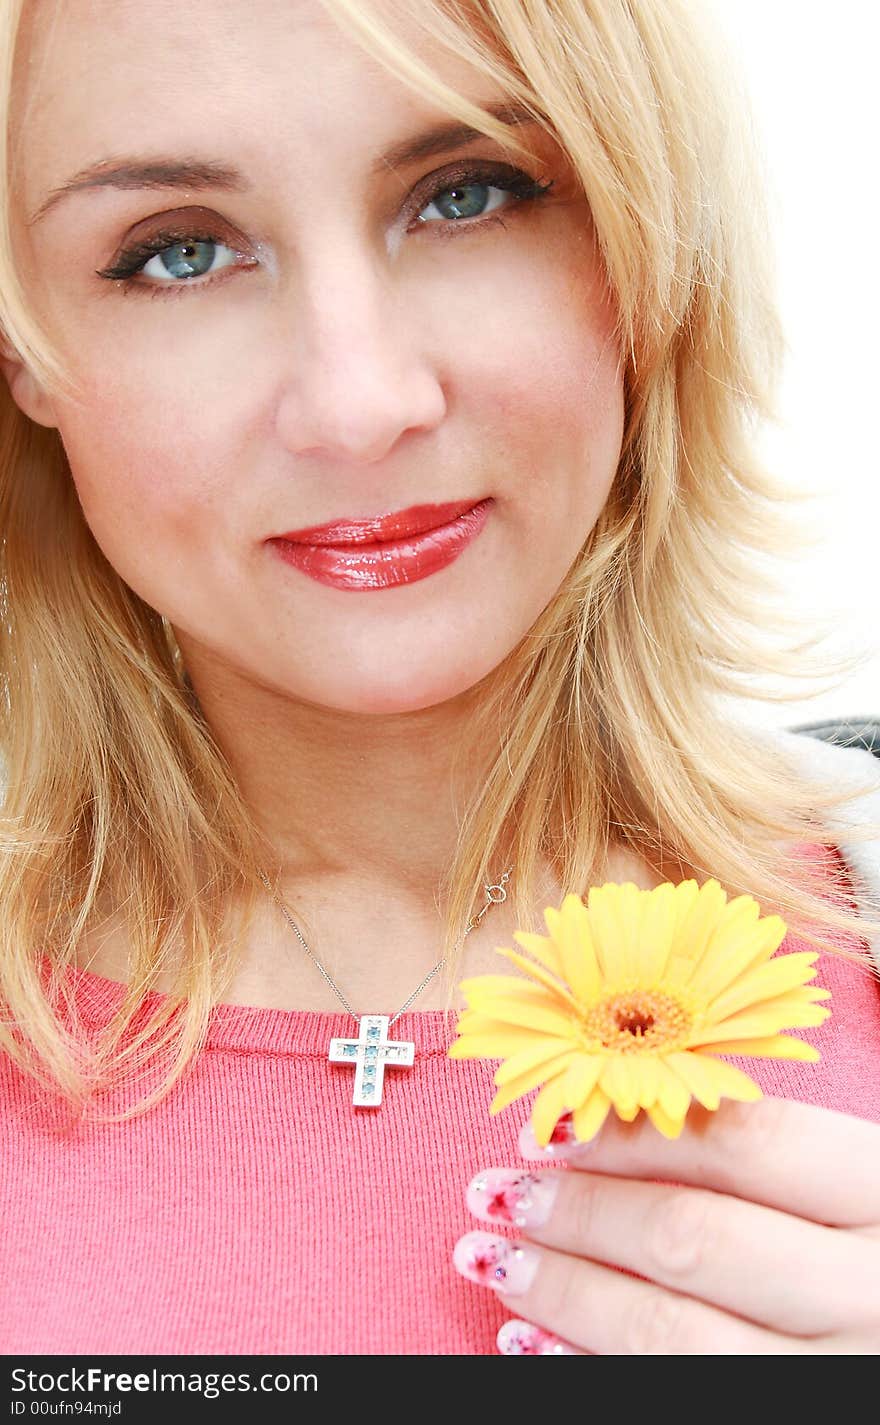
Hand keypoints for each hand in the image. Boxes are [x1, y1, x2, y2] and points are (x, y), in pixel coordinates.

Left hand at [452, 1097, 879, 1353]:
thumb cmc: (866, 1260)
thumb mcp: (849, 1194)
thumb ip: (759, 1161)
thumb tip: (604, 1120)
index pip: (746, 1143)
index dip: (633, 1133)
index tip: (550, 1127)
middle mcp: (871, 1294)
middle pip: (694, 1239)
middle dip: (579, 1213)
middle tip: (498, 1192)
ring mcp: (838, 1382)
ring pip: (672, 1336)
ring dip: (566, 1295)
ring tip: (496, 1261)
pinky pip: (671, 1406)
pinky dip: (587, 1372)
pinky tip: (533, 1346)